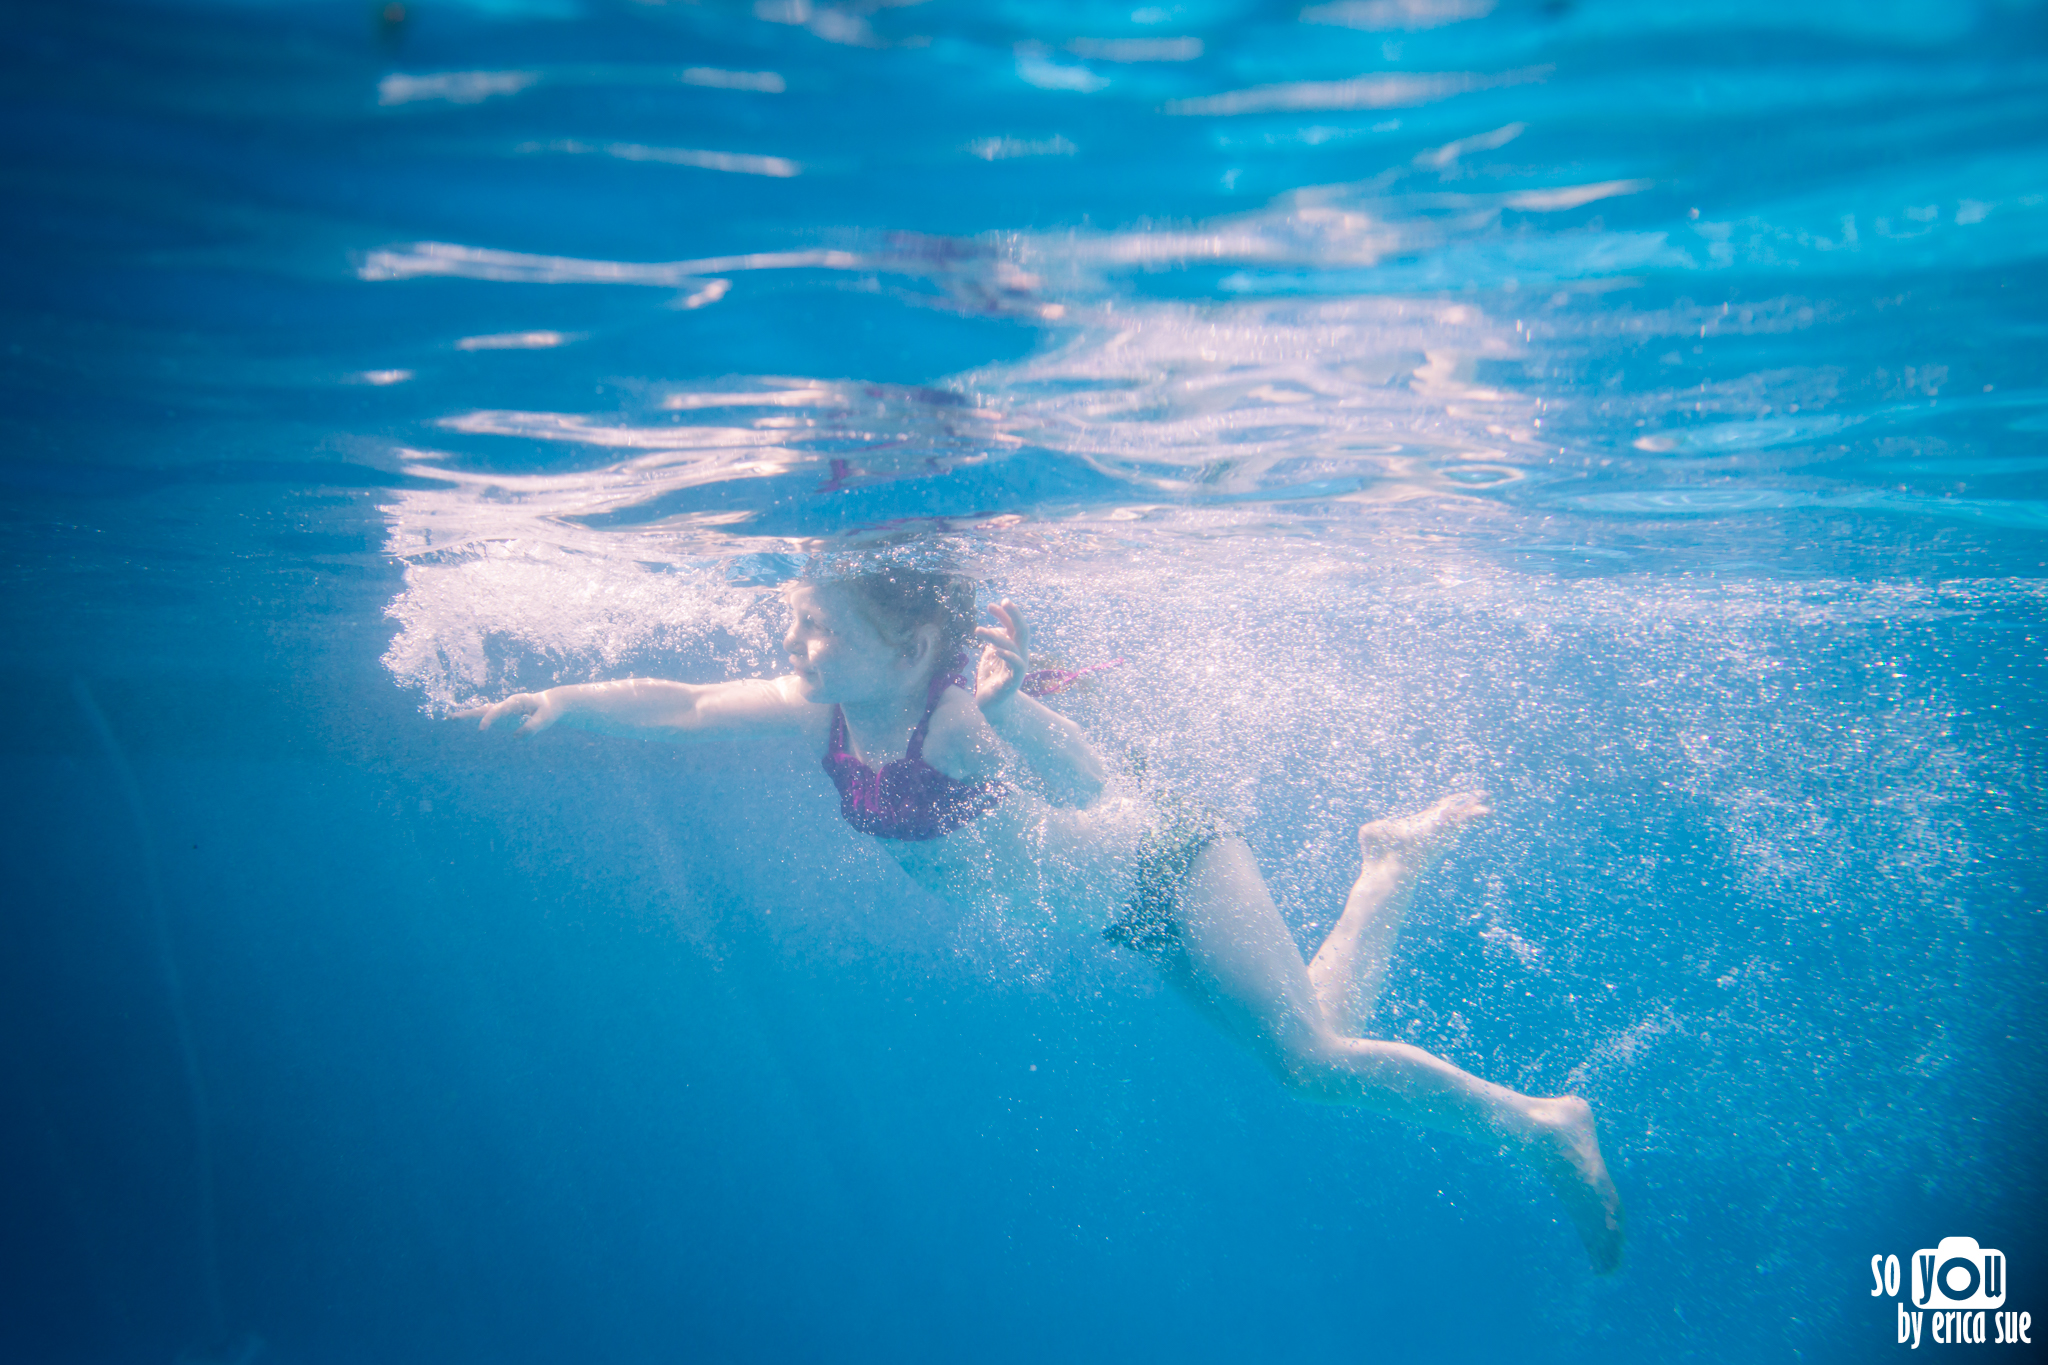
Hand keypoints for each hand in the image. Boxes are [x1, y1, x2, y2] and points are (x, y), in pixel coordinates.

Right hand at [452, 689, 566, 734]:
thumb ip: (532, 727)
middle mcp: (506, 704)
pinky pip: (489, 719)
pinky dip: (477, 721)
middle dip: (469, 714)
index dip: (488, 719)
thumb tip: (514, 738)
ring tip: (450, 719)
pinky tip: (464, 724)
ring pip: (483, 713)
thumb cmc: (549, 710)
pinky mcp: (504, 718)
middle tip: (452, 718)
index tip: (480, 730)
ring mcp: (504, 711)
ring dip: (468, 716)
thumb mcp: (545, 718)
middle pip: (484, 709)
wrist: (552, 703)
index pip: (498, 710)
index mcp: (516, 701)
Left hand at [973, 599, 1031, 712]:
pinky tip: (995, 650)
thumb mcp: (991, 656)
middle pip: (1022, 631)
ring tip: (979, 630)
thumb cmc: (992, 679)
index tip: (992, 605)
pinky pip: (1016, 665)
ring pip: (1013, 645)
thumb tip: (995, 628)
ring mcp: (1018, 667)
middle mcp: (1020, 655)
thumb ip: (995, 642)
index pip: (1014, 626)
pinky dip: (1008, 655)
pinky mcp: (1014, 680)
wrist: (993, 705)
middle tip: (1004, 601)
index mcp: (1015, 648)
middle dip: (1014, 615)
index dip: (1005, 614)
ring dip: (996, 635)